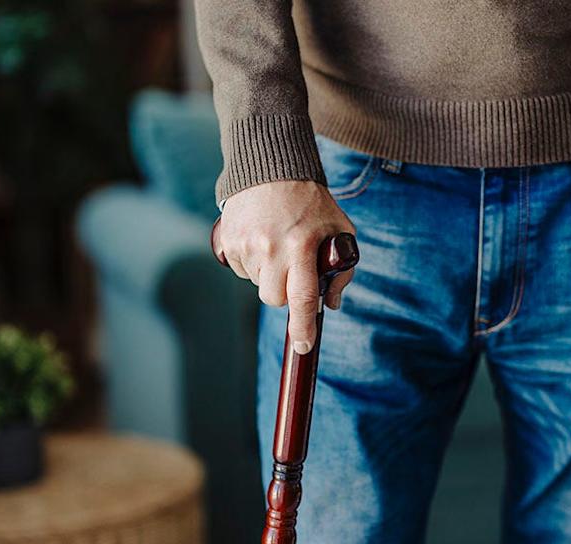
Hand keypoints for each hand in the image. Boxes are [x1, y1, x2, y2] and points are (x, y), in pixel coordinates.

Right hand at [215, 180, 355, 354]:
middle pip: (275, 299)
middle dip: (286, 294)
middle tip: (294, 270)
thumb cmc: (311, 203)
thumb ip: (342, 269)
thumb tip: (331, 304)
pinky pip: (242, 271)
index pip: (302, 298)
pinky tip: (262, 241)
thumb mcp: (339, 229)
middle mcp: (272, 247)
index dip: (303, 327)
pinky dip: (253, 264)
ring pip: (258, 286)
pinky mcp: (228, 241)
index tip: (304, 346)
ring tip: (278, 246)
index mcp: (302, 245)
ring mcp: (246, 244)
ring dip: (269, 276)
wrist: (271, 169)